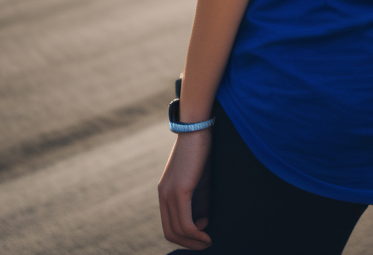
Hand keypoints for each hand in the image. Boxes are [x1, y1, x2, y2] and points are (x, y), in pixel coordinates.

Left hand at [158, 129, 212, 249]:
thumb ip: (198, 203)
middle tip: (206, 244)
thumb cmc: (202, 152)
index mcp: (166, 193)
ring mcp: (169, 194)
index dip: (185, 237)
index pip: (169, 225)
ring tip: (209, 241)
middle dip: (189, 244)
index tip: (203, 237)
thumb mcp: (200, 183)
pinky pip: (185, 222)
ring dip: (194, 241)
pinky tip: (208, 233)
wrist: (197, 129)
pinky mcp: (179, 191)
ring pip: (177, 230)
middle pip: (170, 233)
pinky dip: (196, 233)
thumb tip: (201, 224)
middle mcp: (163, 195)